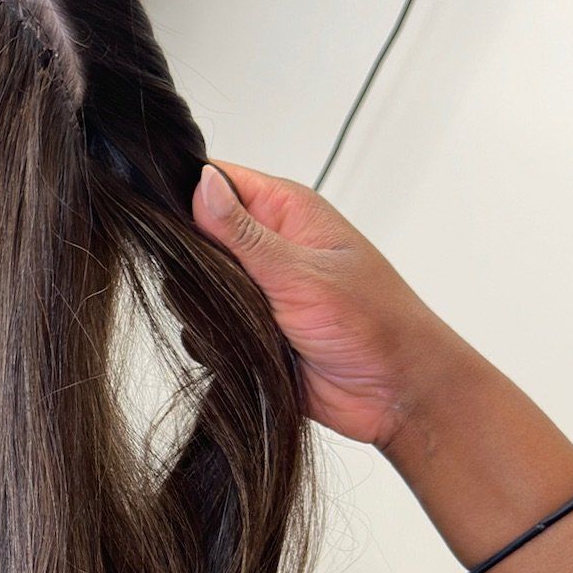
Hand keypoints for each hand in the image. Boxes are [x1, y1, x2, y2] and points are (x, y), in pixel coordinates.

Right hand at [191, 160, 465, 450]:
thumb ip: (244, 234)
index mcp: (287, 212)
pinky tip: (238, 349)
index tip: (178, 223)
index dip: (192, 194)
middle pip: (199, 235)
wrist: (394, 391)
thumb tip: (203, 184)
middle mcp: (268, 246)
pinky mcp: (250, 329)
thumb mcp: (302, 272)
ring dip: (207, 308)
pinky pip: (207, 328)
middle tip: (224, 287)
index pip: (220, 181)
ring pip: (197, 286)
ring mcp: (258, 288)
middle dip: (197, 264)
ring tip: (244, 323)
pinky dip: (213, 340)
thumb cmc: (374, 322)